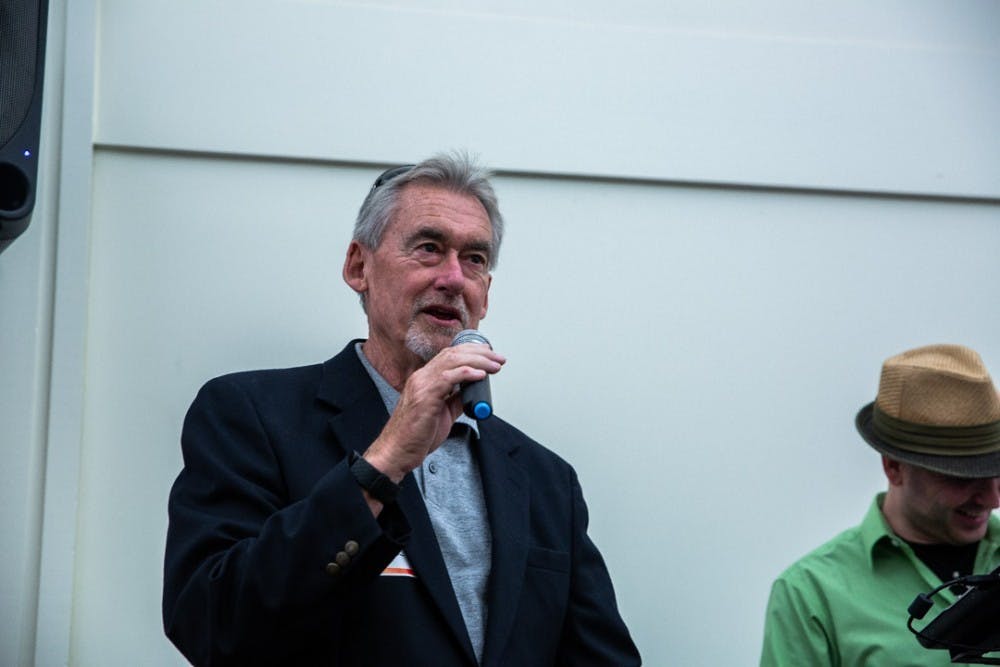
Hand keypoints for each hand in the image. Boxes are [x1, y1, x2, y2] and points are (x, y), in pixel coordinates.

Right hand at [364, 343, 504, 482]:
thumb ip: (455, 400)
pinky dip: (466, 373)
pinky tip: (480, 374)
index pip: (450, 355)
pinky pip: (447, 378)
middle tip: (498, 358)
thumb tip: (472, 392)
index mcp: (424, 379)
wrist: (397, 452)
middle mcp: (422, 378)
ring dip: (478, 361)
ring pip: (452, 361)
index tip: (490, 354)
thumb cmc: (414, 435)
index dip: (472, 351)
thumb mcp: (442, 414)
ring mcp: (421, 386)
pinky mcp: (424, 398)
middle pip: (453, 354)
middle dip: (480, 353)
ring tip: (495, 365)